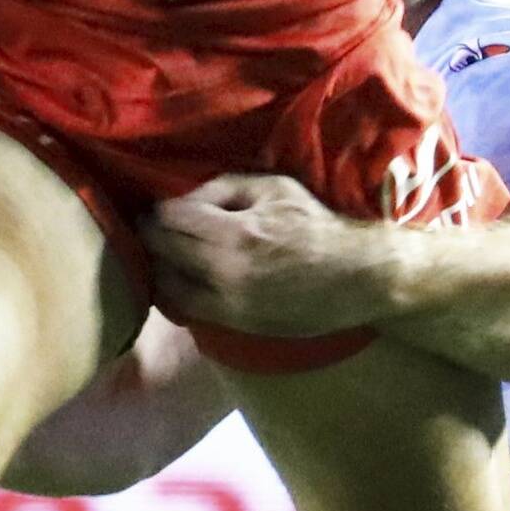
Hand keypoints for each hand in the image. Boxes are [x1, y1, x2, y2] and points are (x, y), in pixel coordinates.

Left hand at [140, 172, 393, 338]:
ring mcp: (229, 302)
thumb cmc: (317, 225)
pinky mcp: (236, 323)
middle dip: (152, 236)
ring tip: (166, 255)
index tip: (159, 209)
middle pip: (162, 251)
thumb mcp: (275, 188)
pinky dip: (176, 292)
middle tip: (152, 229)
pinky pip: (187, 309)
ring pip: (166, 286)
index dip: (158, 211)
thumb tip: (185, 199)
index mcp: (236, 232)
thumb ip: (224, 187)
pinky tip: (182, 280)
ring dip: (160, 267)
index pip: (169, 219)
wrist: (357, 276)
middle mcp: (226, 271)